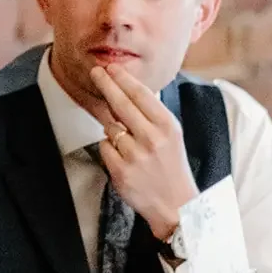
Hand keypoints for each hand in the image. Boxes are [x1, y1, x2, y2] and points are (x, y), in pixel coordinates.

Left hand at [91, 65, 198, 240]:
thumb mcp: (171, 135)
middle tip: (95, 71)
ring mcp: (134, 154)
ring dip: (113, 130)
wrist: (176, 204)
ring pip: (110, 128)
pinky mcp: (120, 170)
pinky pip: (104, 147)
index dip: (123, 79)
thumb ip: (152, 116)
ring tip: (130, 144)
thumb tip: (127, 92)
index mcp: (167, 126)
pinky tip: (124, 159)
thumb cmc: (171, 166)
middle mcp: (151, 138)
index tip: (111, 68)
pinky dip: (109, 150)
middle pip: (121, 104)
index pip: (141, 95)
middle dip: (106, 84)